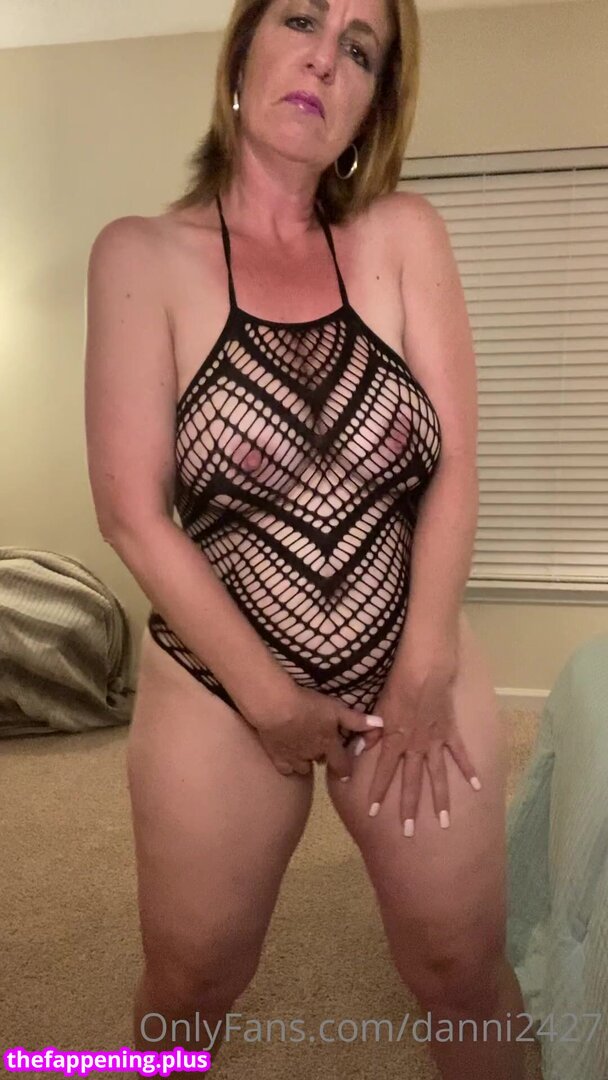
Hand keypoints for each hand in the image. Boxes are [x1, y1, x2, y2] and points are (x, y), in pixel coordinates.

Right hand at [251, 684, 383, 780]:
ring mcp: (294, 758)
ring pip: (303, 767)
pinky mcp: (276, 756)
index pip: (341, 764)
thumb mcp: (336, 709)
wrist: (276, 708)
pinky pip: (285, 768)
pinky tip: (286, 757)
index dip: (344, 770)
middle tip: (321, 748)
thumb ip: (357, 719)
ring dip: (305, 761)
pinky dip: (287, 764)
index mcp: (329, 745)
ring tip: (304, 751)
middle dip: (323, 757)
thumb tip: (381, 724)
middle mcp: (313, 756)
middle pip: (321, 763)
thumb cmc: (309, 706)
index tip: (345, 775)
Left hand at [359, 670, 480, 834]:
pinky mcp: (450, 733)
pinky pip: (460, 755)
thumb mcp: (378, 708)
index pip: (383, 772)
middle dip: (408, 808)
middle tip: (407, 833)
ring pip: (437, 776)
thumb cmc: (398, 685)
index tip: (372, 813)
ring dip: (440, 800)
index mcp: (395, 740)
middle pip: (411, 782)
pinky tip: (478, 787)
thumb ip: (370, 731)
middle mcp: (415, 747)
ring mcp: (435, 742)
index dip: (377, 792)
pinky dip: (469, 770)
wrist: (425, 671)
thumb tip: (358, 748)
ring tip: (444, 822)